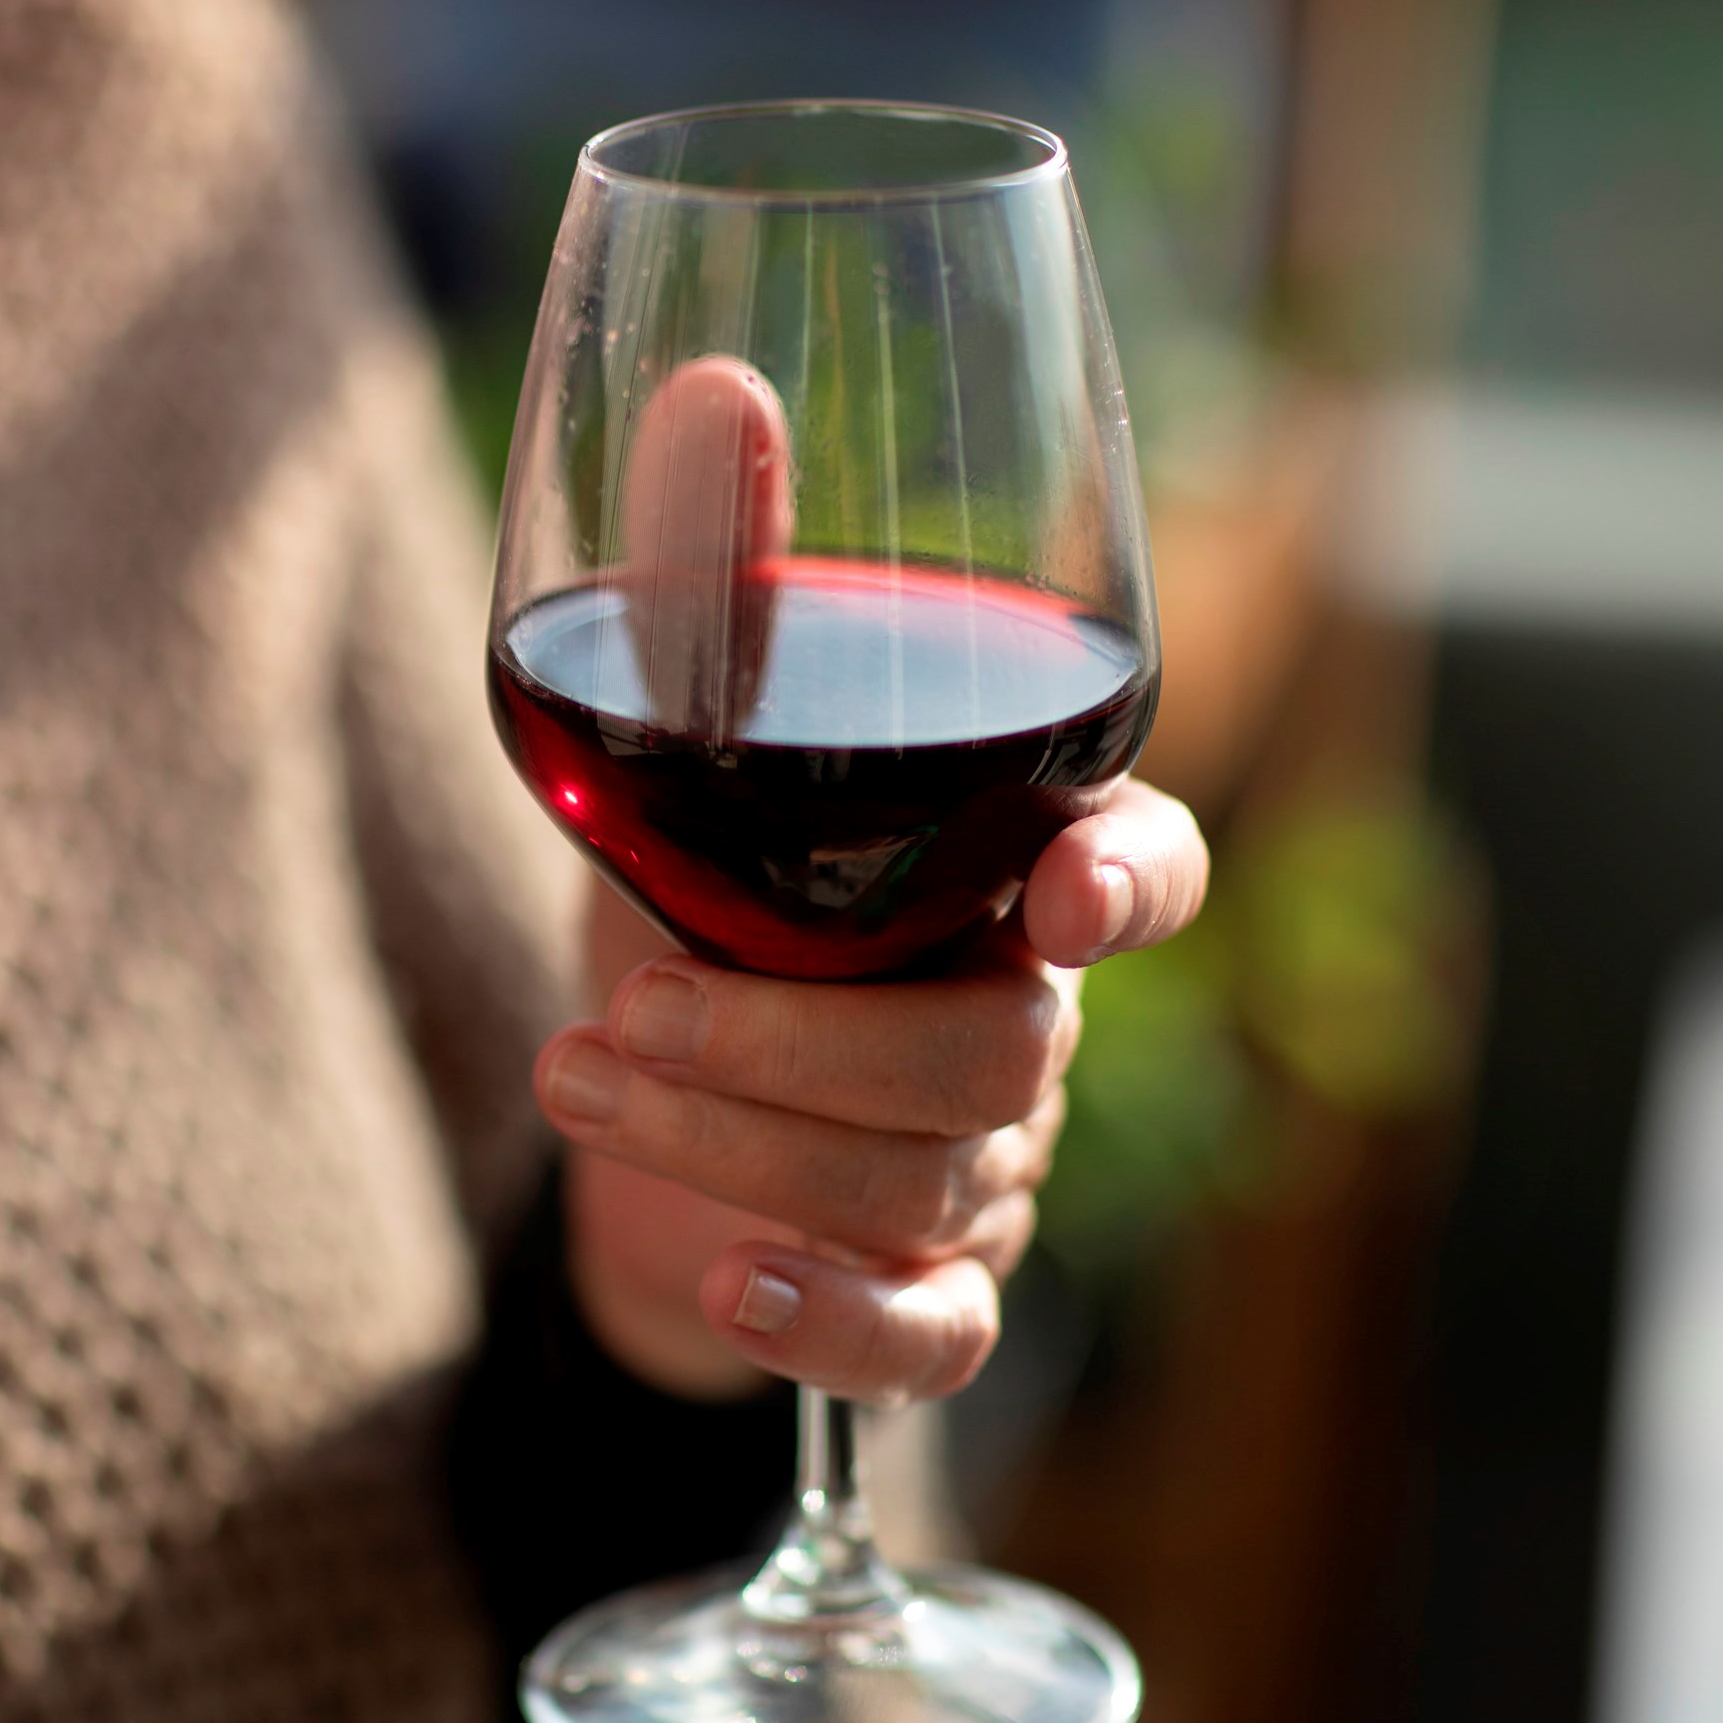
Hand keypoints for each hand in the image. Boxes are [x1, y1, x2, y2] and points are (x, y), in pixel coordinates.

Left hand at [542, 352, 1207, 1404]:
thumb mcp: (668, 744)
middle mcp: (1020, 1018)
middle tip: (621, 1002)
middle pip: (996, 1056)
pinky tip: (728, 1279)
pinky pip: (936, 1340)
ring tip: (572, 1075)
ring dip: (736, 1138)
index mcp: (1001, 868)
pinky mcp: (920, 1289)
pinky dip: (834, 1318)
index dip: (1135, 884)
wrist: (617, 1097)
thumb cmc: (677, 892)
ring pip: (926, 1185)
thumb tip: (714, 383)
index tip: (1062, 895)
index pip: (1150, 865)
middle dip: (797, 1038)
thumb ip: (704, 583)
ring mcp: (983, 1170)